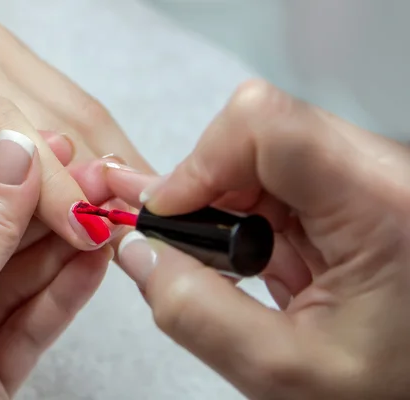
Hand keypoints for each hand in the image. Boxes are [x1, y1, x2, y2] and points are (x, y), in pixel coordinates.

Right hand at [0, 0, 150, 247]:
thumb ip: (21, 109)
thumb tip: (72, 160)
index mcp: (3, 56)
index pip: (81, 110)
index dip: (123, 158)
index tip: (147, 199)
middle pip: (52, 123)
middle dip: (99, 177)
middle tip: (133, 223)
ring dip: (43, 184)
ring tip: (79, 228)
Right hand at [105, 80, 409, 398]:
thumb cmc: (393, 389)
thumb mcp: (282, 372)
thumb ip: (196, 314)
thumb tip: (141, 253)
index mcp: (381, 207)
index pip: (268, 126)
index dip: (200, 162)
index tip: (168, 212)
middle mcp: (382, 174)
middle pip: (259, 132)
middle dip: (206, 188)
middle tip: (186, 242)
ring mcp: (369, 174)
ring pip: (262, 149)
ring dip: (227, 203)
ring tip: (236, 264)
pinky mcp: (354, 185)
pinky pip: (279, 173)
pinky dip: (249, 212)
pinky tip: (259, 257)